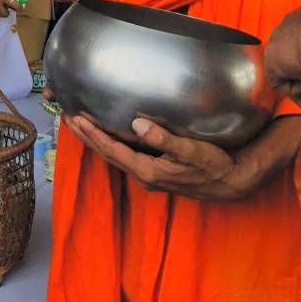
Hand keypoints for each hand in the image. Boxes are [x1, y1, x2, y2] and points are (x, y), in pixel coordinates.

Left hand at [65, 113, 257, 201]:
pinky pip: (126, 157)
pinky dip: (113, 144)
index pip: (111, 149)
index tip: (76, 119)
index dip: (92, 134)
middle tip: (68, 118)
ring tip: (82, 125)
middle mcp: (143, 176)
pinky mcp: (156, 173)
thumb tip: (137, 125)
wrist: (232, 183)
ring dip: (97, 141)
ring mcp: (149, 176)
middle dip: (87, 136)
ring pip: (115, 156)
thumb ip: (164, 139)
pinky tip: (111, 135)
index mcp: (147, 170)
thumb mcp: (191, 150)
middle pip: (107, 154)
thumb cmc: (214, 165)